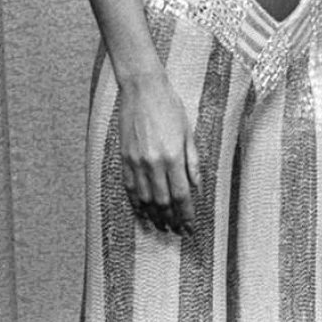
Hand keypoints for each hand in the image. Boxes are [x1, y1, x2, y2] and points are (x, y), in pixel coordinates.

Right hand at [117, 72, 200, 234]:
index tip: (190, 226)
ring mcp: (136, 162)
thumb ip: (192, 160)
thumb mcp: (187, 131)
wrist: (142, 90)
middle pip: (163, 201)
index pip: (182, 194)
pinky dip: (137, 203)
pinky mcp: (124, 158)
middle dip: (172, 219)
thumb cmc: (169, 106)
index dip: (186, 213)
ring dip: (154, 215)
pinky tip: (142, 211)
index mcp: (173, 156)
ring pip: (145, 198)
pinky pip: (130, 187)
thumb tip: (197, 184)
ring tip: (162, 226)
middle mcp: (153, 163)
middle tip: (178, 232)